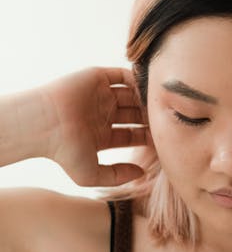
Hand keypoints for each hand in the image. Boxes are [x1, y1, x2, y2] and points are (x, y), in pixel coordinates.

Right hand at [42, 66, 152, 186]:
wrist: (45, 125)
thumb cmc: (62, 152)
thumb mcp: (92, 174)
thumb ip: (118, 176)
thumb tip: (142, 173)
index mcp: (101, 135)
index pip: (133, 134)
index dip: (148, 137)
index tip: (163, 141)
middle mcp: (102, 114)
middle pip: (135, 114)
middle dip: (150, 118)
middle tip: (166, 122)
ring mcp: (99, 95)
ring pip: (132, 95)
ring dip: (146, 100)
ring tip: (159, 106)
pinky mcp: (97, 78)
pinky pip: (123, 75)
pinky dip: (137, 79)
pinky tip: (149, 90)